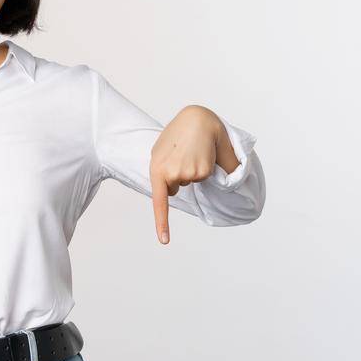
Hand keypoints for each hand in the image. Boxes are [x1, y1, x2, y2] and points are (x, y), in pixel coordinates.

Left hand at [149, 105, 236, 244]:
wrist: (197, 119)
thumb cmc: (177, 134)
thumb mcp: (161, 152)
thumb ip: (164, 171)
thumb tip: (175, 190)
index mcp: (156, 170)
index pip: (160, 201)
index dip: (162, 223)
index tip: (164, 241)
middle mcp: (171, 175)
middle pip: (178, 188)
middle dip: (179, 176)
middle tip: (181, 154)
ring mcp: (188, 174)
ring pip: (191, 182)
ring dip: (192, 169)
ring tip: (190, 150)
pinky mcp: (203, 171)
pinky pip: (204, 177)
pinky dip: (204, 167)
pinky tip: (201, 153)